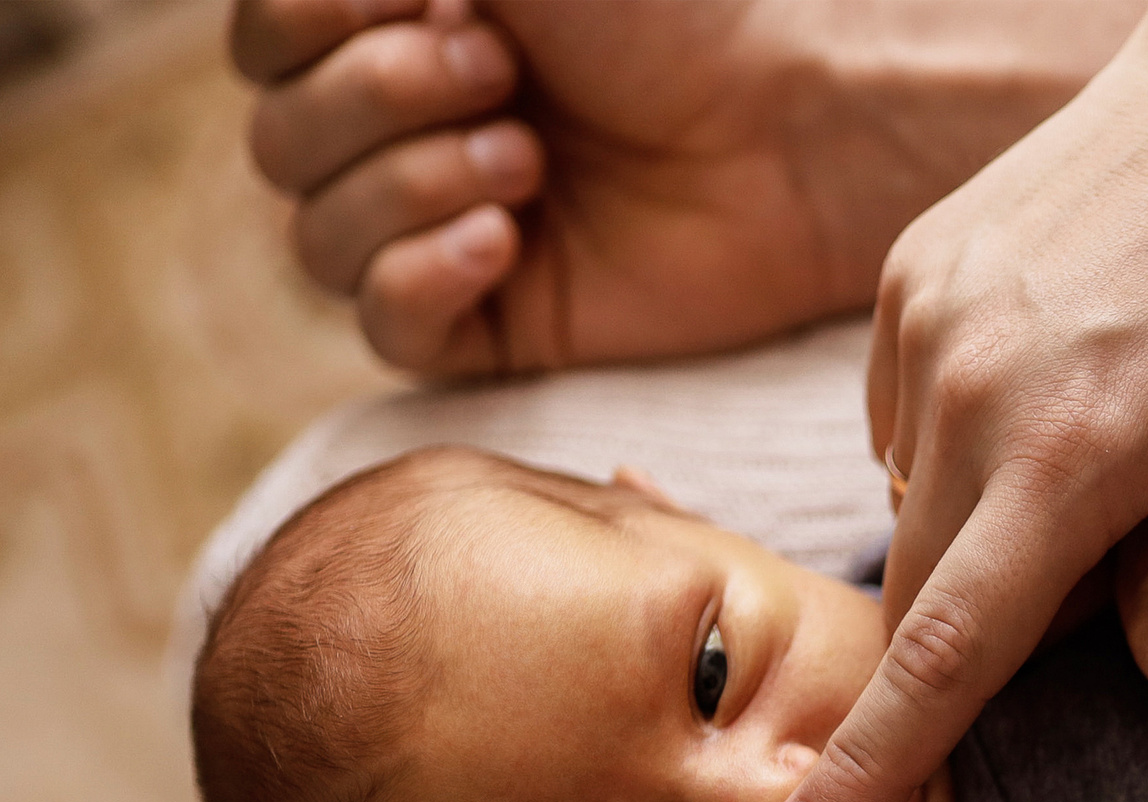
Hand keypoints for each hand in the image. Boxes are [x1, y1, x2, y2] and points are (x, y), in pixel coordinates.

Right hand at [227, 0, 1129, 372]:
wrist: (790, 124)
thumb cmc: (670, 10)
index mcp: (392, 29)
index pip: (263, 42)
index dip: (315, 24)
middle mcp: (405, 132)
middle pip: (278, 143)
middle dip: (379, 97)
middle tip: (503, 74)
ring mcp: (444, 232)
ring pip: (318, 237)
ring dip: (412, 182)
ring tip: (530, 158)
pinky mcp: (496, 324)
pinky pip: (385, 329)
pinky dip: (422, 276)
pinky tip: (504, 238)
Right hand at [765, 0, 1147, 801]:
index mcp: (1079, 451)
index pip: (947, 655)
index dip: (873, 769)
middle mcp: (970, 387)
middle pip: (924, 596)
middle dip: (979, 639)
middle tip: (1093, 573)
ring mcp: (922, 322)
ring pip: (912, 509)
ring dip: (983, 537)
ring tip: (1103, 464)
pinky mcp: (904, 277)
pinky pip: (903, 425)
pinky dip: (963, 455)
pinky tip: (1060, 402)